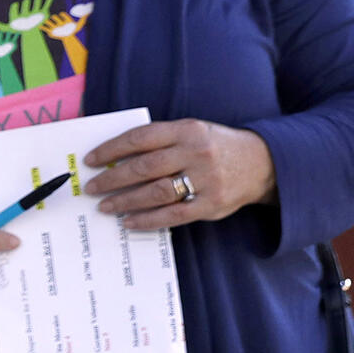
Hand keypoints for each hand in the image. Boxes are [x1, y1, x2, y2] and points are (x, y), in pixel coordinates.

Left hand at [85, 118, 275, 228]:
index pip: (140, 138)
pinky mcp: (211, 204)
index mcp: (187, 130)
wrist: (263, 163)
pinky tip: (129, 222)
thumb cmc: (215, 147)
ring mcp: (206, 179)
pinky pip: (173, 215)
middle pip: (144, 167)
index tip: (90, 161)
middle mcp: (196, 152)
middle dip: (112, 179)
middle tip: (90, 188)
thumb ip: (161, 142)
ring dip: (125, 201)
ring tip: (105, 206)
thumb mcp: (192, 133)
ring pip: (155, 192)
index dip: (111, 149)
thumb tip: (115, 159)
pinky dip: (147, 220)